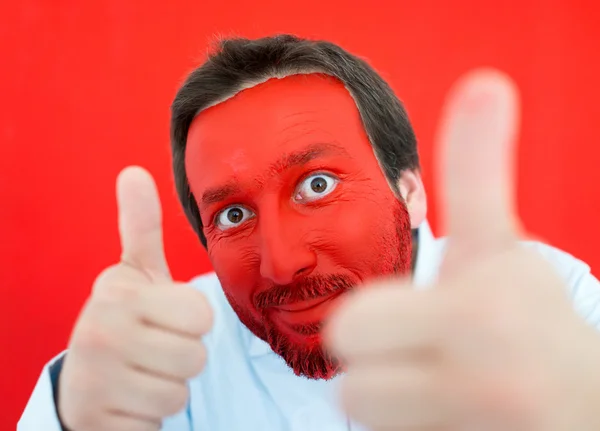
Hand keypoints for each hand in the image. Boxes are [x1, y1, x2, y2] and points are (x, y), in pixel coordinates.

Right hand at [58, 167, 212, 430]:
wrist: (88, 381)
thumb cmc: (128, 321)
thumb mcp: (134, 274)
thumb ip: (139, 226)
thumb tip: (133, 171)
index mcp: (117, 292)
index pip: (201, 313)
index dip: (192, 321)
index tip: (164, 319)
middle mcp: (99, 331)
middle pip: (196, 355)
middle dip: (183, 357)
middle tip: (154, 350)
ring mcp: (95, 379)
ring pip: (180, 392)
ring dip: (169, 387)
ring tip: (141, 374)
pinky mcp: (98, 421)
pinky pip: (158, 422)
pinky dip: (151, 416)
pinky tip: (130, 401)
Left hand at [326, 70, 599, 429]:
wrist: (583, 403)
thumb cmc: (527, 316)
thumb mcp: (497, 245)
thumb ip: (476, 169)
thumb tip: (483, 83)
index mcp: (477, 314)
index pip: (355, 324)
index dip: (375, 319)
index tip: (424, 314)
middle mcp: (482, 384)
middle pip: (350, 376)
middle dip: (376, 362)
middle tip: (421, 350)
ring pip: (365, 418)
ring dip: (391, 404)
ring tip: (442, 387)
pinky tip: (452, 417)